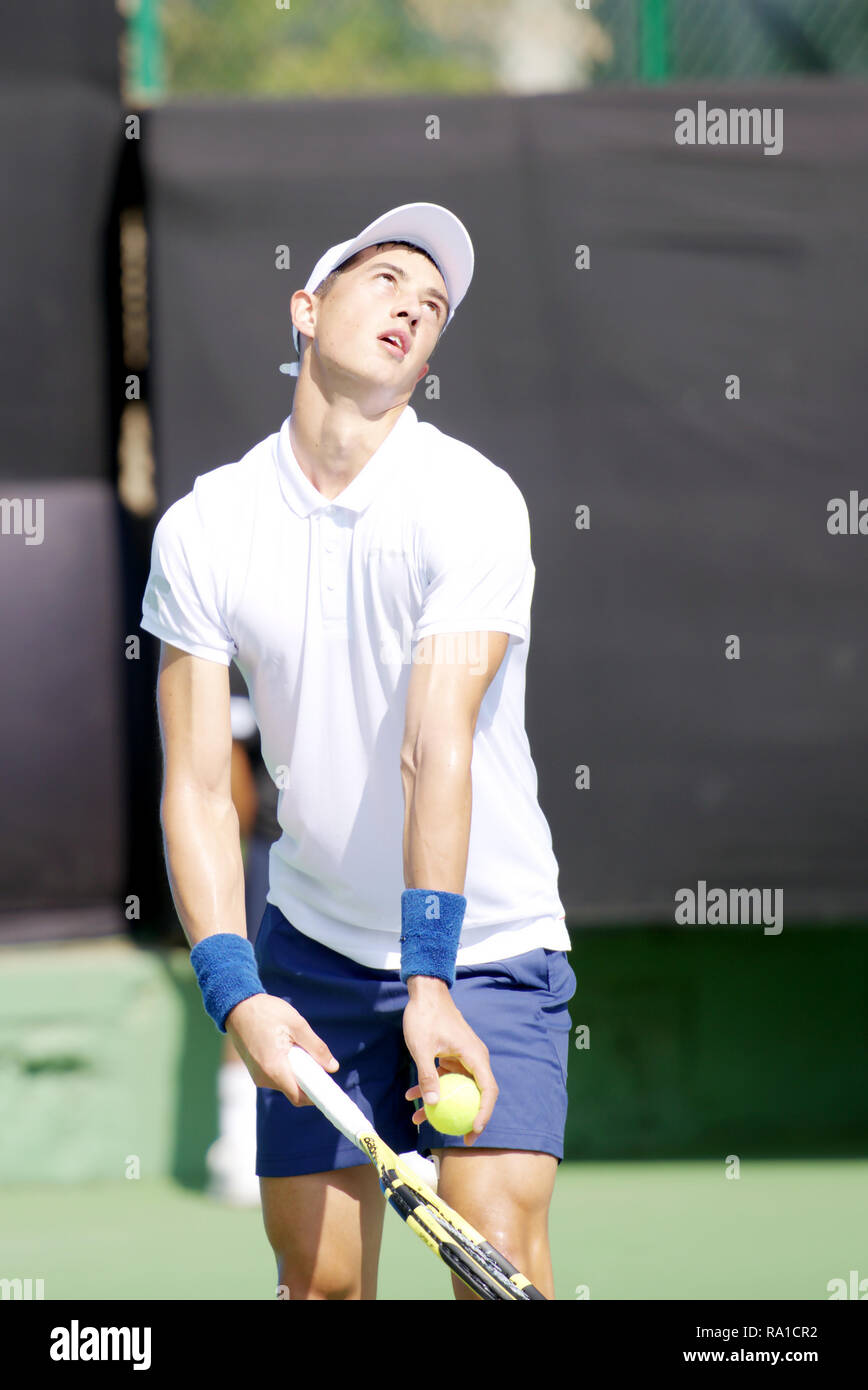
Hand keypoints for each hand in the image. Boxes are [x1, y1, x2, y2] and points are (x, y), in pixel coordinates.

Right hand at [225, 993, 338, 1106]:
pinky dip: (286, 1067)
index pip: (299, 1097)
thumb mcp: (297, 1025)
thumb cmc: (266, 1012)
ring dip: (296, 1071)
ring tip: (296, 1046)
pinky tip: (286, 1047)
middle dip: (307, 1079)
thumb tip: (332, 1067)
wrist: (237, 1005)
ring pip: (285, 1082)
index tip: (328, 1086)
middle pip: (293, 1090)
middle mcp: (263, 1078)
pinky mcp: (254, 1069)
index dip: (316, 1094)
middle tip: (315, 1058)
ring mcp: (257, 1075)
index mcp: (274, 1069)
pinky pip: (275, 1075)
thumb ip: (316, 1048)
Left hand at [402, 977, 497, 1144]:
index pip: (488, 1090)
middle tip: (460, 1138)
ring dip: (441, 1103)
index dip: (484, 1113)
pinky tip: (411, 1097)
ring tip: (419, 1119)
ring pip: (458, 1088)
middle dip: (466, 1116)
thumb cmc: (425, 1016)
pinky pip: (446, 1078)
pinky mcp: (452, 1056)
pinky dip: (432, 1087)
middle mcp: (474, 1058)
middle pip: (477, 1093)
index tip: (473, 1131)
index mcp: (474, 1056)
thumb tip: (432, 1104)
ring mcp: (463, 1057)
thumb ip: (428, 1076)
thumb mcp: (422, 1048)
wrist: (424, 992)